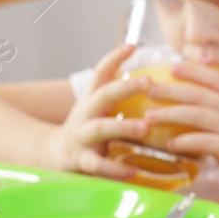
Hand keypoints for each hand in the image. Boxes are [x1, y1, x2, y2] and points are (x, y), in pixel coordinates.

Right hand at [43, 44, 150, 179]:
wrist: (53, 155)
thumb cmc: (89, 128)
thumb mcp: (102, 108)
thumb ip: (125, 95)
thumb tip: (164, 81)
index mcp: (94, 99)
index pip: (101, 73)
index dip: (114, 58)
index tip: (132, 46)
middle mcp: (86, 113)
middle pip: (103, 95)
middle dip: (125, 87)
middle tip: (149, 82)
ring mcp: (81, 136)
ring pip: (100, 128)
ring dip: (122, 126)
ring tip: (144, 127)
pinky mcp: (81, 161)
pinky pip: (98, 165)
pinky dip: (115, 169)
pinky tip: (133, 171)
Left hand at [144, 64, 218, 193]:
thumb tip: (202, 107)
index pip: (215, 79)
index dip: (192, 71)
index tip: (171, 67)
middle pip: (198, 94)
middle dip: (170, 90)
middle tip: (148, 88)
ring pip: (196, 114)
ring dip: (169, 114)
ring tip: (149, 117)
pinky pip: (202, 141)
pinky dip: (183, 141)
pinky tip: (170, 144)